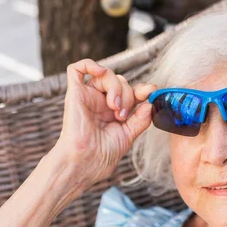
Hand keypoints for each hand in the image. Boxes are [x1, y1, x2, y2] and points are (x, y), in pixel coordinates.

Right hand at [54, 58, 157, 186]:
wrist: (85, 162)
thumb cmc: (102, 155)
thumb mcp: (128, 136)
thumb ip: (140, 119)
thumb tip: (149, 103)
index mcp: (112, 112)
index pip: (129, 92)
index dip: (141, 89)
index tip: (151, 90)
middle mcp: (100, 102)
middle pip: (120, 81)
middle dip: (128, 94)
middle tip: (123, 114)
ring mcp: (87, 97)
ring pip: (106, 74)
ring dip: (116, 87)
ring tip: (114, 106)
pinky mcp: (74, 93)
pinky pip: (76, 69)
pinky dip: (90, 65)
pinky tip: (100, 73)